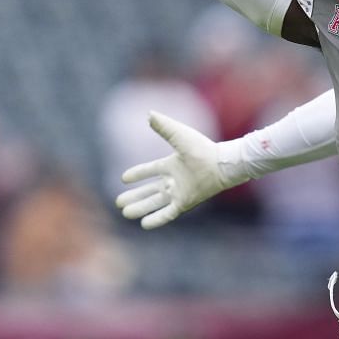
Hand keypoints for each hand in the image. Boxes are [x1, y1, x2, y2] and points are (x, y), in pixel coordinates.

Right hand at [116, 112, 241, 228]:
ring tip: (125, 213)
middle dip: (135, 197)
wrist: (219, 164)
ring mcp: (179, 193)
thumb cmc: (202, 149)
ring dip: (140, 208)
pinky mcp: (185, 203)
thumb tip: (149, 113)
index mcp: (172, 164)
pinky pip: (168, 214)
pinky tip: (144, 225)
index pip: (151, 170)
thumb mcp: (179, 135)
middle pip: (150, 191)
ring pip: (155, 203)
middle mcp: (174, 180)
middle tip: (119, 202)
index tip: (123, 178)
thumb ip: (164, 126)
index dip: (138, 174)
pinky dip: (157, 219)